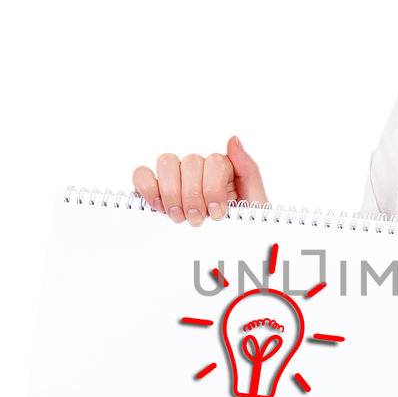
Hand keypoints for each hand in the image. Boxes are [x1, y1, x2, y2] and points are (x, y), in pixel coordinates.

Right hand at [132, 137, 268, 223]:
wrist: (227, 256)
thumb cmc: (240, 230)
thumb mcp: (254, 203)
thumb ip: (248, 170)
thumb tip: (233, 140)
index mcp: (223, 171)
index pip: (214, 161)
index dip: (213, 188)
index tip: (216, 213)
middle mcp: (199, 172)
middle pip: (190, 162)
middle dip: (193, 195)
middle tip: (197, 219)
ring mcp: (175, 180)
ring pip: (167, 163)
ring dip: (172, 192)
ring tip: (180, 216)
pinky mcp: (155, 192)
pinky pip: (142, 175)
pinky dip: (148, 188)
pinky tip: (159, 207)